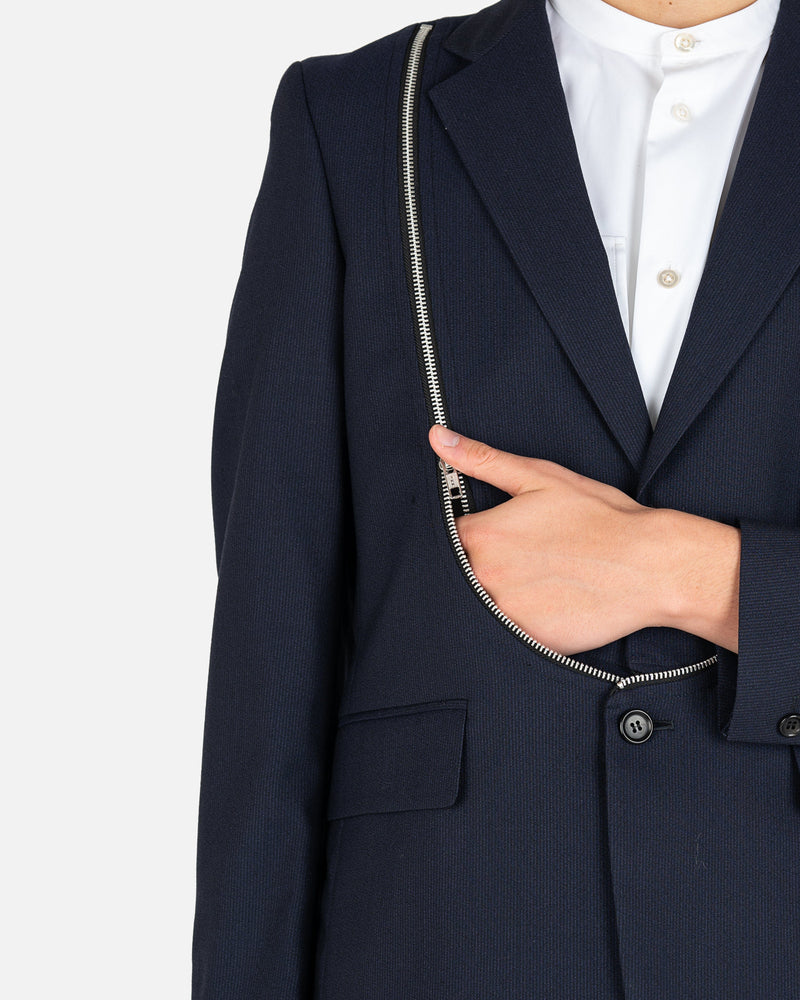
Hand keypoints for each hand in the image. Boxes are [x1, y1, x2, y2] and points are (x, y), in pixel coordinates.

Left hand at [428, 423, 739, 654]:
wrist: (651, 566)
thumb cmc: (601, 519)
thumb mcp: (540, 478)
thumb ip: (482, 460)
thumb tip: (438, 438)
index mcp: (483, 534)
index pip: (452, 538)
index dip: (478, 536)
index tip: (506, 536)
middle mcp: (485, 575)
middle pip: (464, 574)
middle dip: (490, 566)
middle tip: (533, 559)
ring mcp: (505, 611)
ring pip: (485, 605)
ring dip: (504, 595)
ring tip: (545, 580)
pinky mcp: (528, 638)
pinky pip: (510, 632)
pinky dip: (526, 619)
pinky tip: (553, 603)